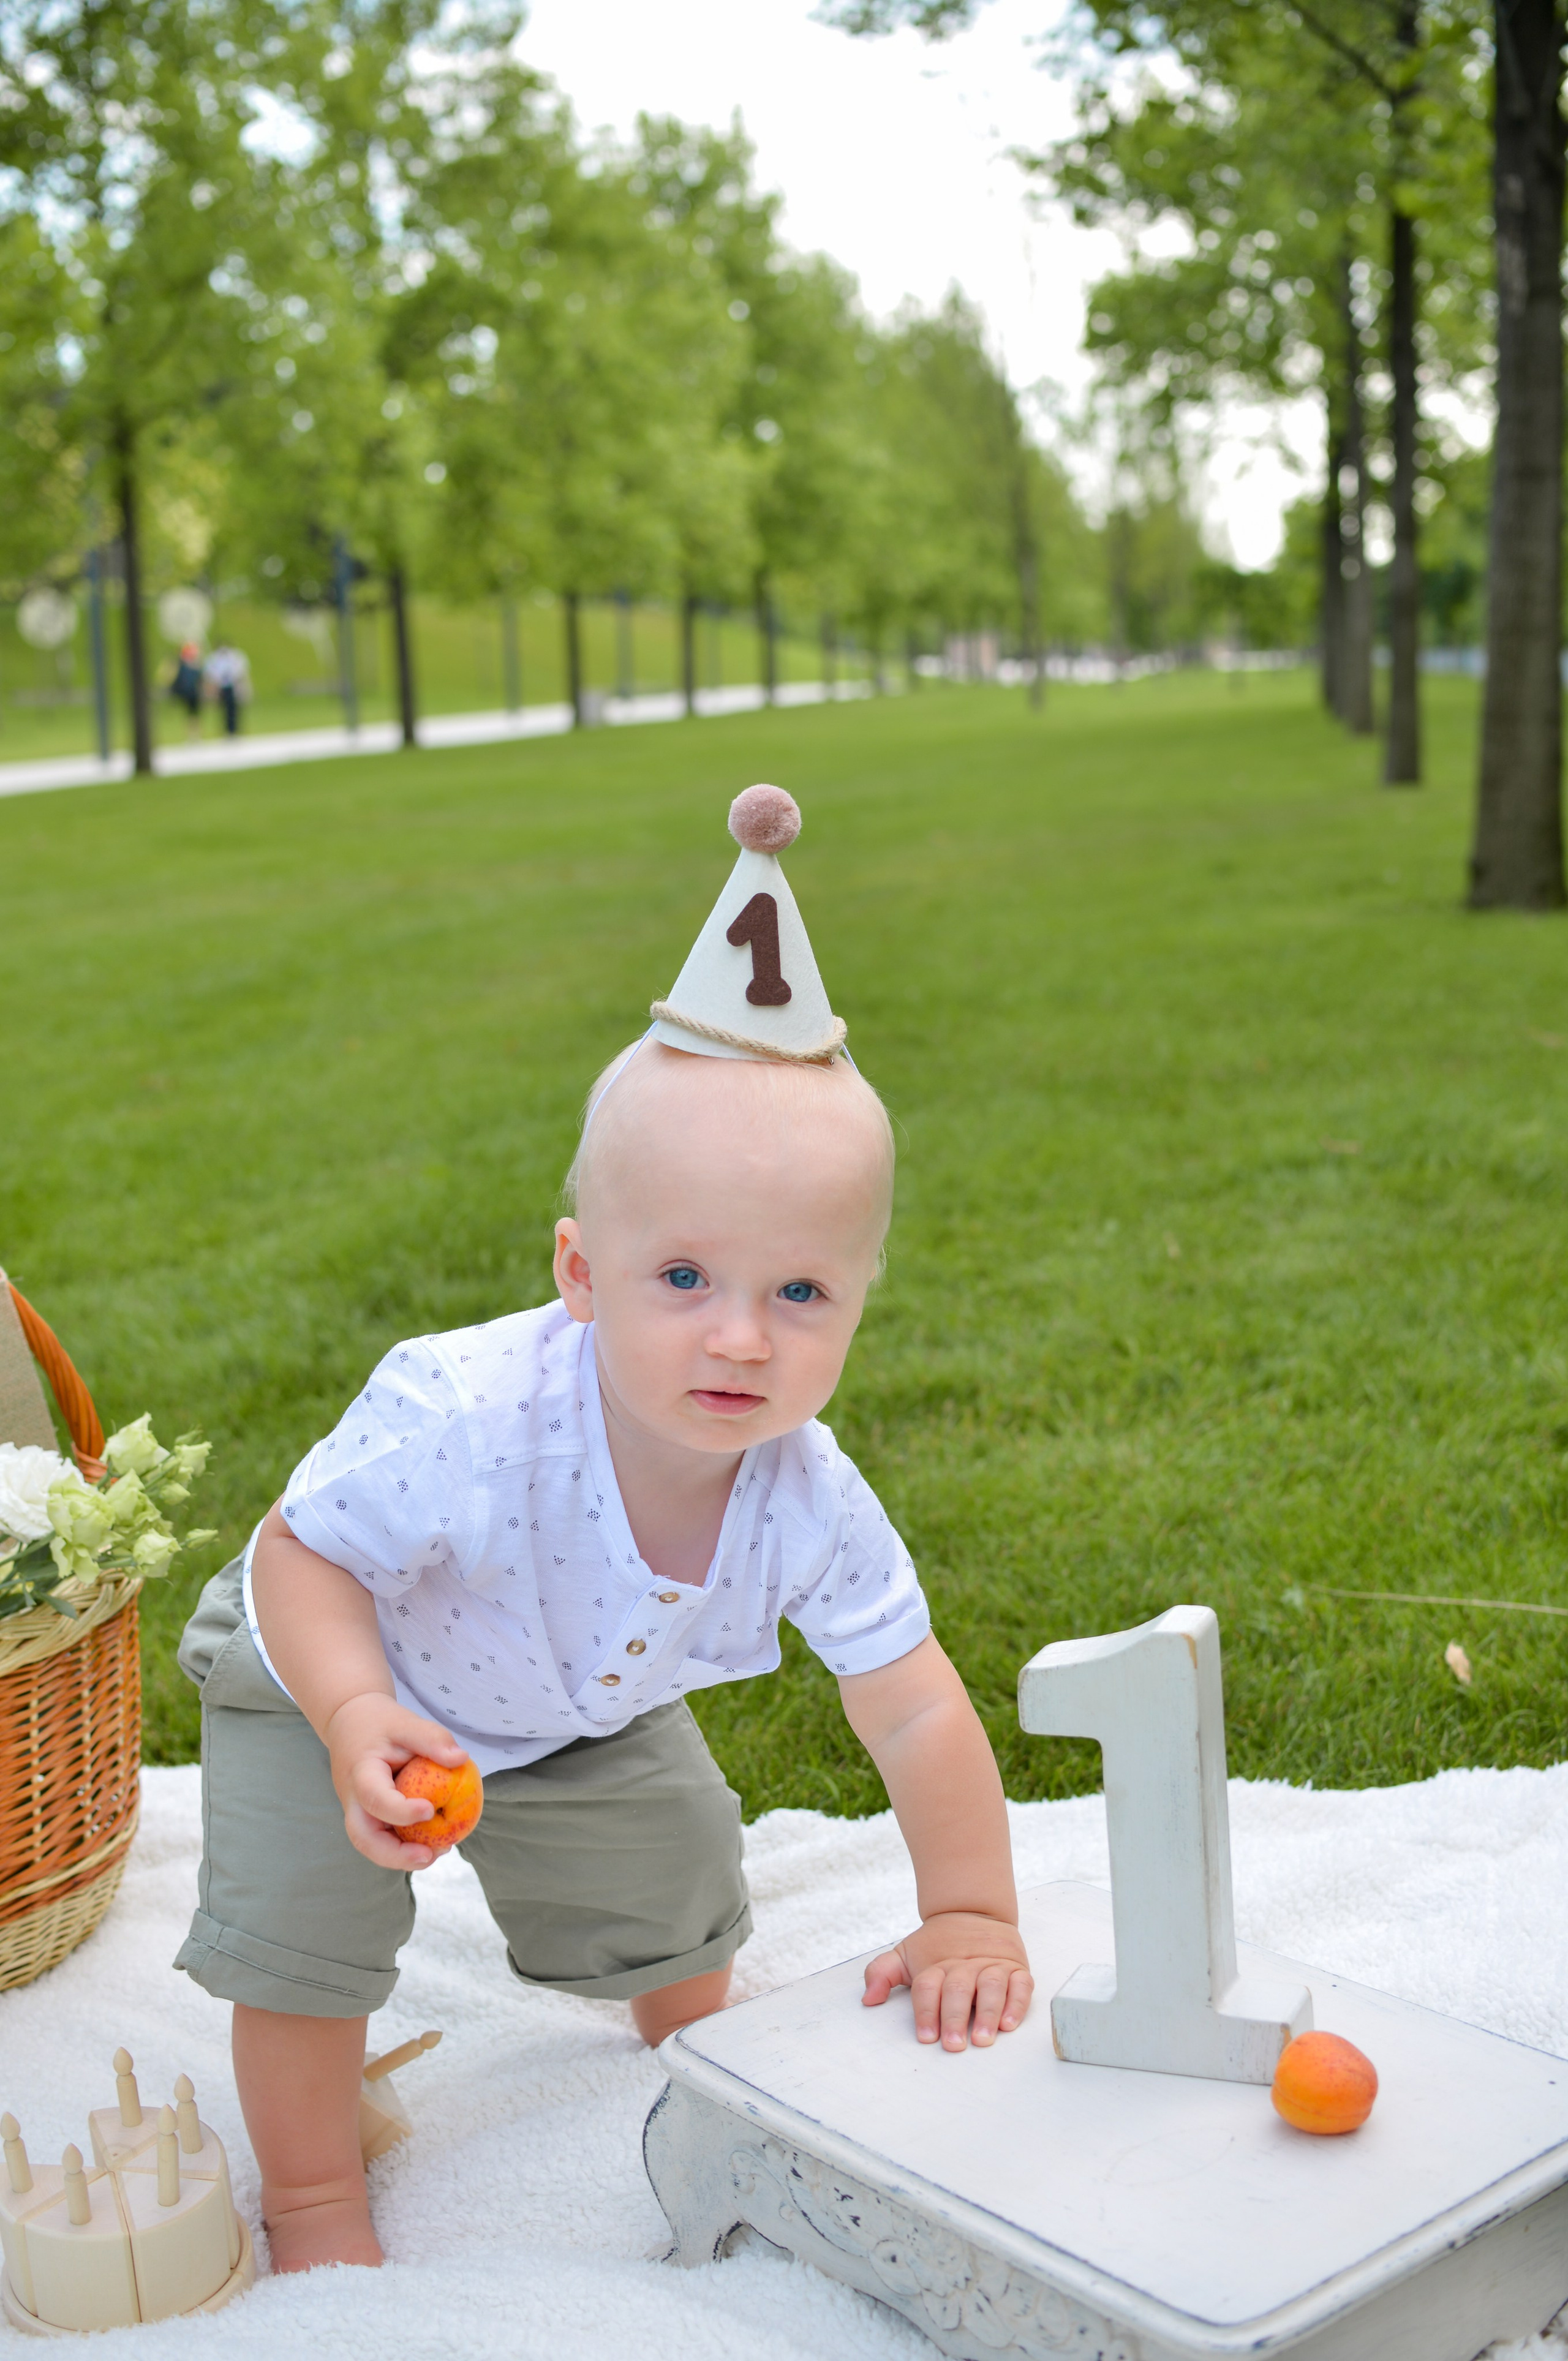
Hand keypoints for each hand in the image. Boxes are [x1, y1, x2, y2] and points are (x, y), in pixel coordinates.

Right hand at [322, 1692, 469, 1869]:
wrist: (350, 1723)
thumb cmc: (381, 1724)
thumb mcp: (406, 1722)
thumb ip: (432, 1738)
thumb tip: (461, 1759)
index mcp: (360, 1774)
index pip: (375, 1798)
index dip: (400, 1810)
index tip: (429, 1810)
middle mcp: (352, 1799)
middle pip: (363, 1838)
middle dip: (394, 1855)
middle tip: (429, 1855)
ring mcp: (357, 1811)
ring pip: (370, 1845)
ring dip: (401, 1857)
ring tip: (439, 1851)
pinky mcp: (367, 1816)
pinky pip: (382, 1838)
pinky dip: (404, 1846)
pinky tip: (433, 1842)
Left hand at [862, 1911, 1032, 2050]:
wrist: (974, 1912)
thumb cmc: (938, 1947)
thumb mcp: (906, 1955)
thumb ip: (882, 1973)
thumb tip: (867, 1999)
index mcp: (937, 1965)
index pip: (928, 1987)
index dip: (925, 2011)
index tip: (925, 2037)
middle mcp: (965, 1966)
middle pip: (958, 1989)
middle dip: (954, 2018)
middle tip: (952, 2045)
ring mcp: (992, 1967)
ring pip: (991, 1987)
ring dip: (987, 2013)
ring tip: (982, 2038)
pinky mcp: (1016, 1969)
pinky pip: (1021, 1985)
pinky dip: (1016, 2003)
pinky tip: (1009, 2023)